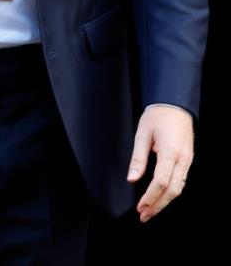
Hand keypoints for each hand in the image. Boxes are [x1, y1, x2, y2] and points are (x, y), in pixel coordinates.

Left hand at [127, 106, 193, 221]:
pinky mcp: (188, 159)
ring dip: (165, 201)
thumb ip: (138, 158)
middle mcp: (182, 159)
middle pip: (172, 191)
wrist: (175, 103)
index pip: (161, 183)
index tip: (140, 208)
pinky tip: (162, 196)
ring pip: (179, 188)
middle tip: (145, 216)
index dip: (150, 198)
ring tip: (151, 210)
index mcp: (170, 152)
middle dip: (158, 205)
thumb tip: (132, 179)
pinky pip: (181, 180)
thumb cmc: (158, 115)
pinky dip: (171, 192)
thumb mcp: (142, 134)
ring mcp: (188, 160)